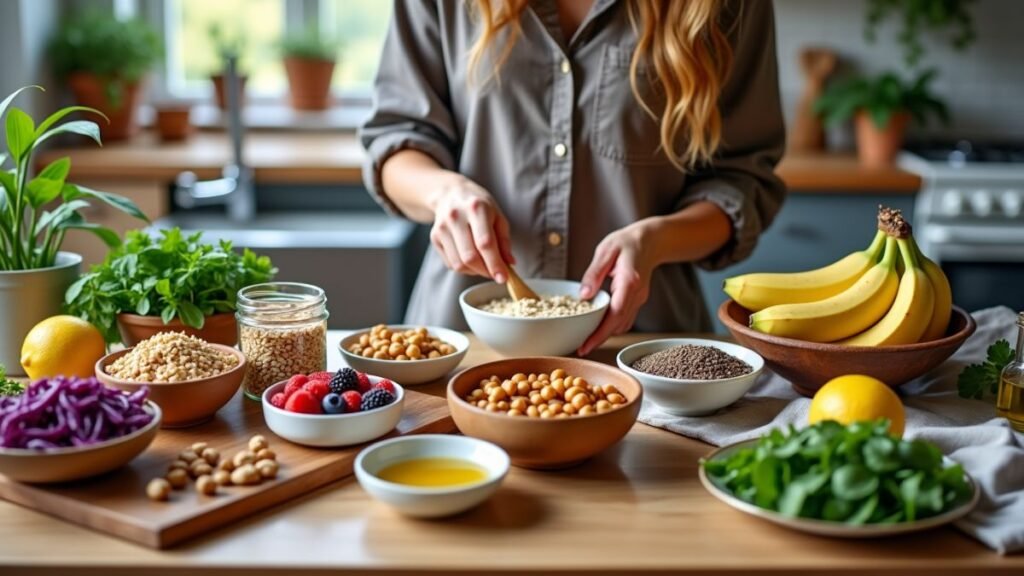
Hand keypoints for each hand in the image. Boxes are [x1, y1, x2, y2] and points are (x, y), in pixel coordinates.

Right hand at [429, 175, 514, 281]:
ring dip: (474, 271)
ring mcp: (442, 228)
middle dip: (485, 271)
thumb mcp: (497, 216)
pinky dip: (464, 268)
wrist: (450, 194)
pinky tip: (471, 259)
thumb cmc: (479, 205)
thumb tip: (509, 264)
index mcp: (476, 208)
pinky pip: (451, 263)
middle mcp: (456, 217)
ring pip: (458, 264)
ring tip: (484, 265)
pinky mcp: (434, 237)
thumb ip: (504, 241)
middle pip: (469, 257)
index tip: (503, 278)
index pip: (485, 243)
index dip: (495, 264)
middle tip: (495, 274)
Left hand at [577, 223, 657, 355]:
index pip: (615, 314)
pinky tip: (598, 327)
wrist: (651, 241)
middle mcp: (637, 294)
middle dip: (600, 339)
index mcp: (629, 281)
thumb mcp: (606, 250)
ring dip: (606, 334)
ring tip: (586, 339)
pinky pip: (625, 319)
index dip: (601, 333)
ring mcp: (639, 299)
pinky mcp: (637, 301)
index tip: (586, 345)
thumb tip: (583, 296)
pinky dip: (612, 326)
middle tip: (580, 348)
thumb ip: (594, 273)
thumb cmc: (626, 242)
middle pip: (619, 324)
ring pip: (623, 324)